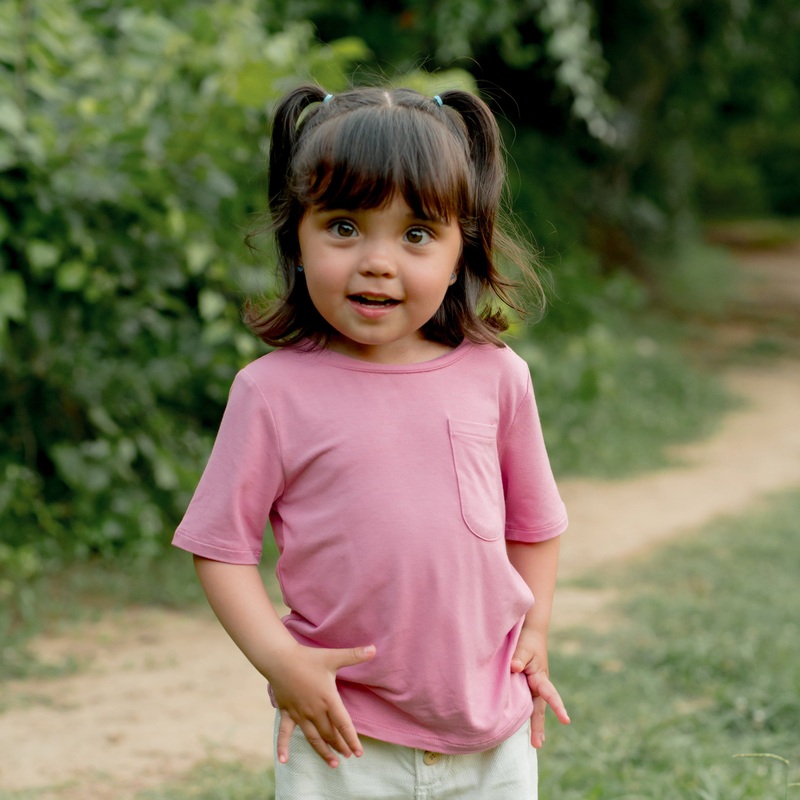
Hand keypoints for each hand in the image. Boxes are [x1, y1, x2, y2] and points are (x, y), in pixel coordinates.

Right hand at [270, 643, 376, 767]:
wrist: (280, 659)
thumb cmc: (308, 658)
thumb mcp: (333, 656)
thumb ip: (354, 655)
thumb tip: (374, 649)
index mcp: (328, 699)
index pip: (343, 724)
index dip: (351, 739)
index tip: (358, 753)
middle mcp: (314, 711)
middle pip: (330, 734)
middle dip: (340, 746)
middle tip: (348, 756)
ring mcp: (299, 714)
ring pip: (313, 738)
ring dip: (323, 751)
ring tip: (332, 763)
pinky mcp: (287, 712)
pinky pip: (284, 733)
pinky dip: (283, 747)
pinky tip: (283, 761)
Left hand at [510, 628, 569, 747]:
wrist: (530, 632)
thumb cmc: (528, 639)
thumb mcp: (524, 646)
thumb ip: (519, 657)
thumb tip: (514, 667)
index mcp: (540, 677)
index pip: (549, 694)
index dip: (557, 707)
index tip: (566, 720)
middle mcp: (538, 684)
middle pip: (539, 708)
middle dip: (539, 726)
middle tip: (538, 744)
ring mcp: (533, 685)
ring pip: (534, 707)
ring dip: (534, 723)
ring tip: (536, 742)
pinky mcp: (526, 684)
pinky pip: (525, 701)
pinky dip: (525, 712)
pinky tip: (522, 722)